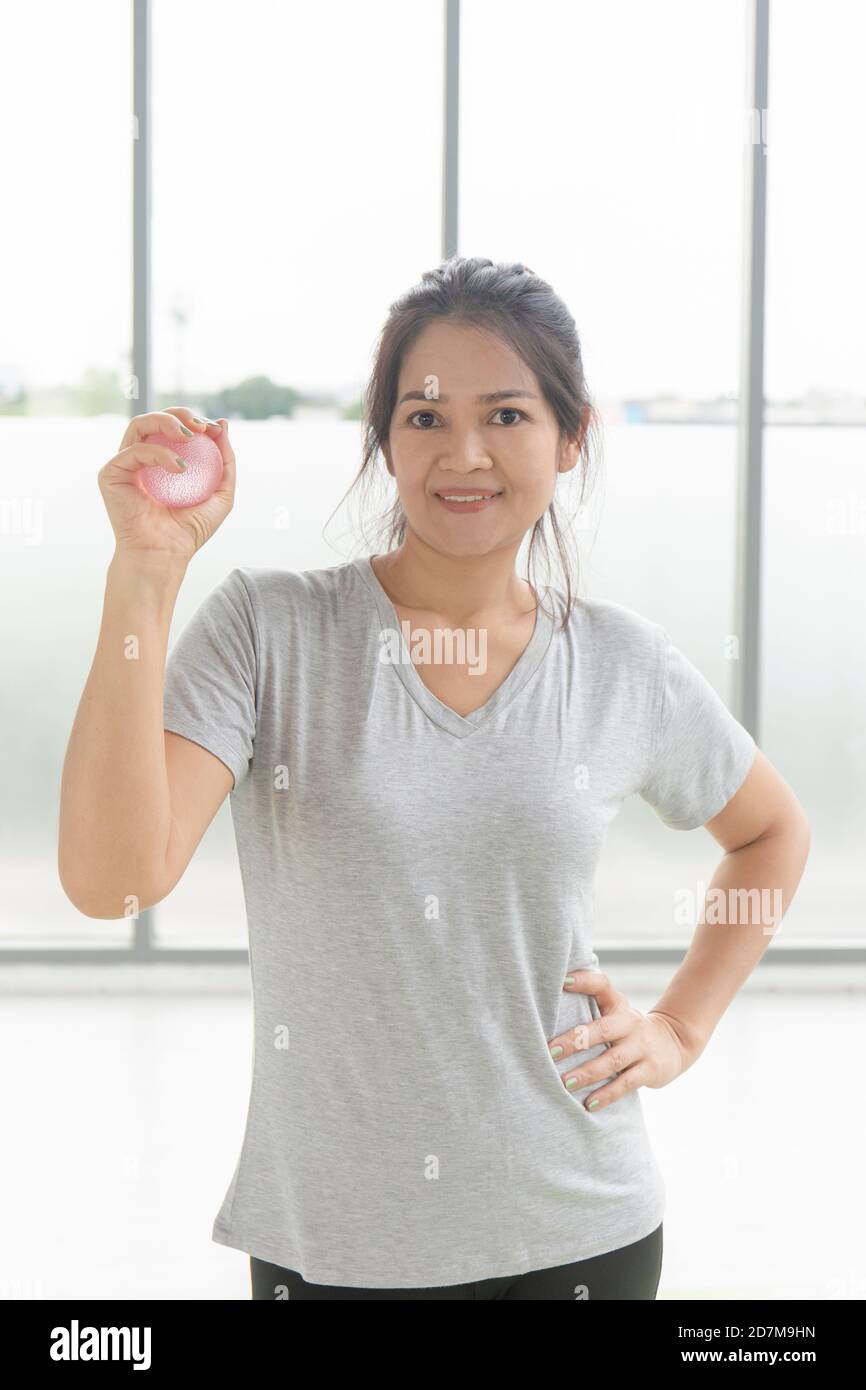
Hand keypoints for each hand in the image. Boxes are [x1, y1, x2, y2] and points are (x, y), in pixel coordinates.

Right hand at [98, 406, 235, 563]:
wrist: (164, 555)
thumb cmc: (188, 531)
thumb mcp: (220, 495)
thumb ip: (225, 462)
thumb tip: (223, 425)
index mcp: (161, 461)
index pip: (174, 429)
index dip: (194, 421)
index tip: (215, 429)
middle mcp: (140, 459)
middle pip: (155, 419)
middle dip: (180, 414)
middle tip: (201, 426)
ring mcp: (123, 464)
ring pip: (139, 424)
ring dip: (166, 422)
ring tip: (189, 435)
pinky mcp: (110, 473)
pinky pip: (134, 451)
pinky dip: (159, 454)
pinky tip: (180, 467)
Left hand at [546, 969, 691, 1111]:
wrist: (673, 1042)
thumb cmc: (627, 1028)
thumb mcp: (614, 1011)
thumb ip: (588, 1005)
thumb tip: (547, 1002)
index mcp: (617, 1004)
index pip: (602, 986)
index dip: (584, 981)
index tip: (563, 981)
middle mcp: (630, 1023)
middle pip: (603, 1029)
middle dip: (575, 1040)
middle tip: (551, 1052)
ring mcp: (641, 1047)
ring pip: (613, 1060)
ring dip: (588, 1072)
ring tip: (566, 1083)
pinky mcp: (650, 1070)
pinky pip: (626, 1084)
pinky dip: (607, 1095)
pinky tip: (589, 1104)